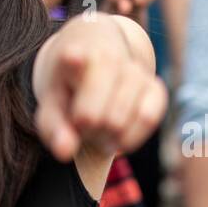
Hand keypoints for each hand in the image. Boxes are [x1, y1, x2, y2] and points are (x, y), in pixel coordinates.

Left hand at [34, 17, 166, 161]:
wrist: (96, 65)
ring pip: (118, 123)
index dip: (74, 60)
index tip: (73, 57)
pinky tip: (118, 137)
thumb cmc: (69, 90)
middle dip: (84, 131)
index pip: (75, 57)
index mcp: (73, 55)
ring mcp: (134, 69)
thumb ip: (54, 129)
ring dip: (105, 137)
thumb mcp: (51, 107)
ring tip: (98, 126)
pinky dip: (130, 139)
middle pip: (93, 117)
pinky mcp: (156, 86)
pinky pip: (147, 120)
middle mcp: (107, 57)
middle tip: (81, 123)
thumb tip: (65, 151)